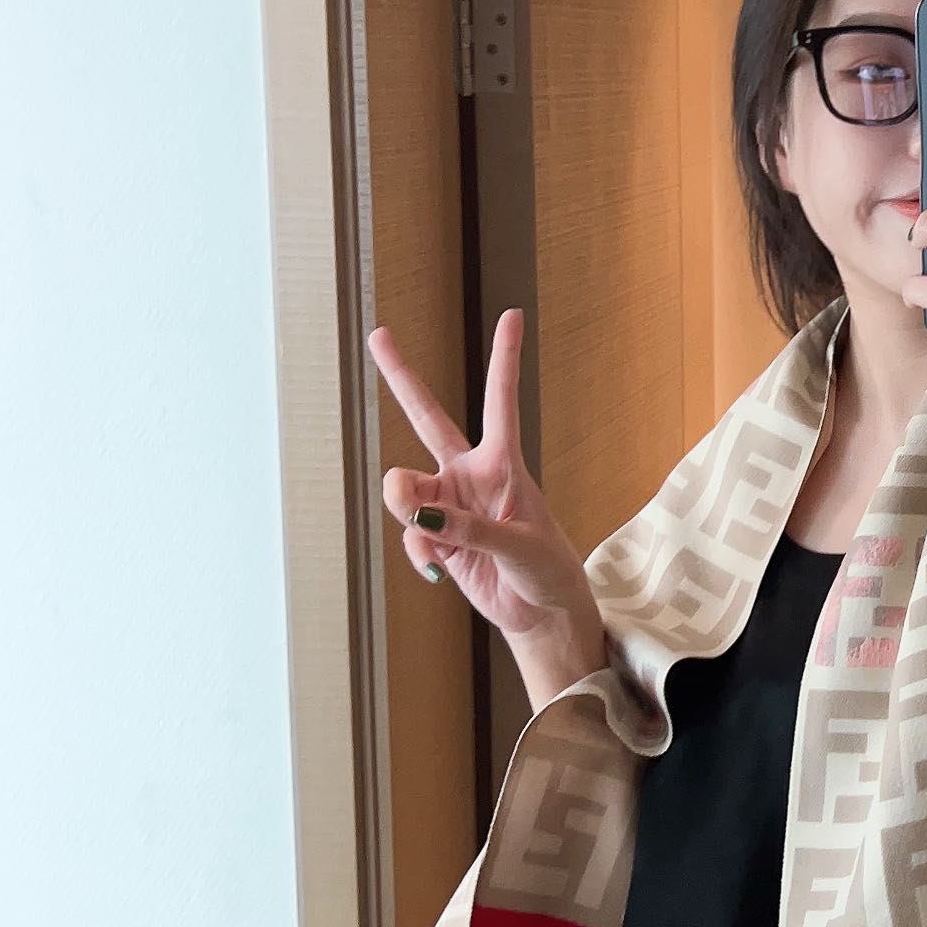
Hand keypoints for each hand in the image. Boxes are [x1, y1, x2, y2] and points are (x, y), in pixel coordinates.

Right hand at [367, 308, 604, 686]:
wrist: (541, 612)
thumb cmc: (547, 570)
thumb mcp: (519, 547)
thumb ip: (470, 529)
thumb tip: (422, 515)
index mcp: (504, 464)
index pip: (500, 402)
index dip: (505, 358)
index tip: (512, 314)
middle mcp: (469, 474)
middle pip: (427, 418)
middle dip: (401, 377)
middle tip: (378, 334)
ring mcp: (448, 504)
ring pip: (404, 490)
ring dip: (406, 508)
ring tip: (431, 534)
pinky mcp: (435, 536)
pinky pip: (410, 536)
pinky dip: (420, 553)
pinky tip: (442, 570)